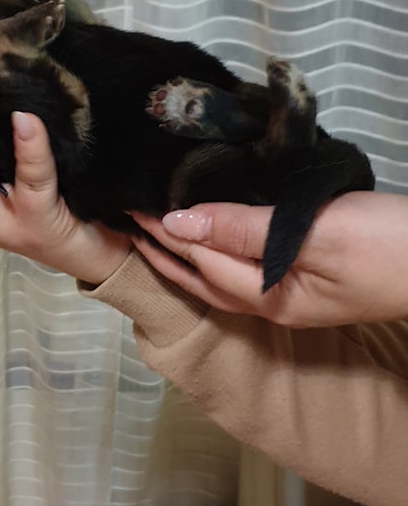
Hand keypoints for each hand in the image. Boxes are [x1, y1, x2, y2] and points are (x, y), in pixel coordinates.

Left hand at [132, 191, 407, 327]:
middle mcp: (270, 302)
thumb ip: (244, 230)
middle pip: (200, 276)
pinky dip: (215, 241)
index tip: (127, 203)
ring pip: (218, 271)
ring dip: (183, 247)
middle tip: (124, 213)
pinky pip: (242, 260)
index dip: (161, 232)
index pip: (199, 261)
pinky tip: (208, 222)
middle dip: (160, 248)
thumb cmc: (385, 246)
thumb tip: (178, 221)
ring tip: (151, 219)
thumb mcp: (313, 234)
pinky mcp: (303, 273)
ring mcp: (288, 291)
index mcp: (269, 297)